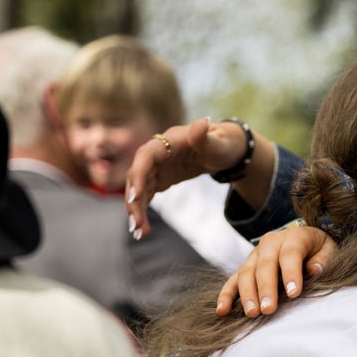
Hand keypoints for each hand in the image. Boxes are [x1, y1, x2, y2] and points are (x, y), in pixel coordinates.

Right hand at [125, 117, 253, 238]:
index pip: (145, 158)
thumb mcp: (217, 143)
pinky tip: (143, 229)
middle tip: (136, 226)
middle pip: (137, 177)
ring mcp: (156, 167)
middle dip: (134, 201)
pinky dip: (142, 210)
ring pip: (139, 189)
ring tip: (139, 233)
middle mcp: (156, 154)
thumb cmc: (221, 143)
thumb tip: (202, 122)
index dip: (138, 176)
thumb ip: (206, 137)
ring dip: (136, 210)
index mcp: (166, 142)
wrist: (222, 149)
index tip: (135, 197)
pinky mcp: (159, 178)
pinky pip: (146, 195)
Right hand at [216, 226, 338, 316]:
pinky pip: (233, 280)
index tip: (293, 294)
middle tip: (269, 309)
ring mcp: (255, 255)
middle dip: (266, 288)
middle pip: (265, 264)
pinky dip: (226, 295)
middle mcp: (271, 243)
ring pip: (246, 272)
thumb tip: (313, 269)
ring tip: (252, 313)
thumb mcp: (329, 250)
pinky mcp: (246, 267)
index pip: (290, 253)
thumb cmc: (320, 250)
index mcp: (294, 236)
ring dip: (247, 294)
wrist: (307, 241)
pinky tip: (222, 311)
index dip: (291, 273)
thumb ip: (323, 259)